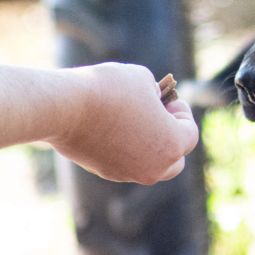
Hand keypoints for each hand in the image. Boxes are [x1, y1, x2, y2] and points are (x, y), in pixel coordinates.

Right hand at [50, 63, 199, 184]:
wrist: (64, 107)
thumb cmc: (110, 89)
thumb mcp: (143, 80)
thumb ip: (156, 96)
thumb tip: (154, 104)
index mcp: (171, 146)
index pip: (190, 134)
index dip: (182, 113)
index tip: (168, 100)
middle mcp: (153, 168)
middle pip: (175, 160)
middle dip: (171, 138)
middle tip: (158, 114)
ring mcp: (128, 173)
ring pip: (149, 164)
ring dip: (148, 145)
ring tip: (136, 119)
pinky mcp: (104, 172)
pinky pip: (126, 163)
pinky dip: (126, 149)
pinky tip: (114, 127)